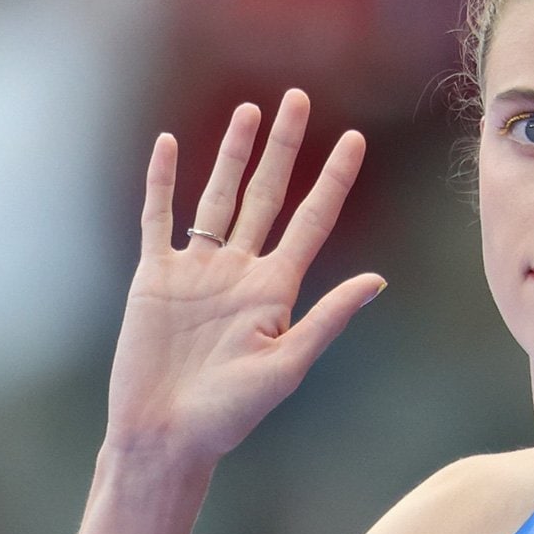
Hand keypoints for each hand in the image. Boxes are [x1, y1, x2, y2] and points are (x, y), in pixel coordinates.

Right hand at [105, 89, 383, 464]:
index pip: (312, 220)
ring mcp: (197, 270)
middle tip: (299, 98)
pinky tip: (168, 144)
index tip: (354, 139)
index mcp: (276, 289)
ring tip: (249, 111)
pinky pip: (159, 217)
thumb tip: (378, 281)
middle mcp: (240, 271)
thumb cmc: (229, 414)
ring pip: (217, 196)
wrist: (165, 434)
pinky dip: (162, 181)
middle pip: (267, 194)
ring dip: (231, 153)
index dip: (333, 179)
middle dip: (284, 147)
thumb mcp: (286, 366)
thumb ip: (327, 319)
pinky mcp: (155, 276)